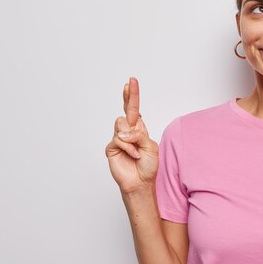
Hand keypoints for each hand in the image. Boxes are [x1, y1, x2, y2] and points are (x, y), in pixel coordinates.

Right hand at [104, 77, 158, 194]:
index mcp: (139, 129)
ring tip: (137, 152)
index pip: (135, 109)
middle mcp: (128, 131)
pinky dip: (129, 148)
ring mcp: (119, 139)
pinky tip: (133, 156)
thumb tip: (124, 131)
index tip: (131, 81)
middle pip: (126, 110)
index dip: (132, 96)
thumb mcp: (150, 147)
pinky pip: (119, 140)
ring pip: (122, 125)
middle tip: (128, 84)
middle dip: (128, 96)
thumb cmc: (148, 166)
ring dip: (132, 138)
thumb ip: (139, 135)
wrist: (141, 182)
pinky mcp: (111, 148)